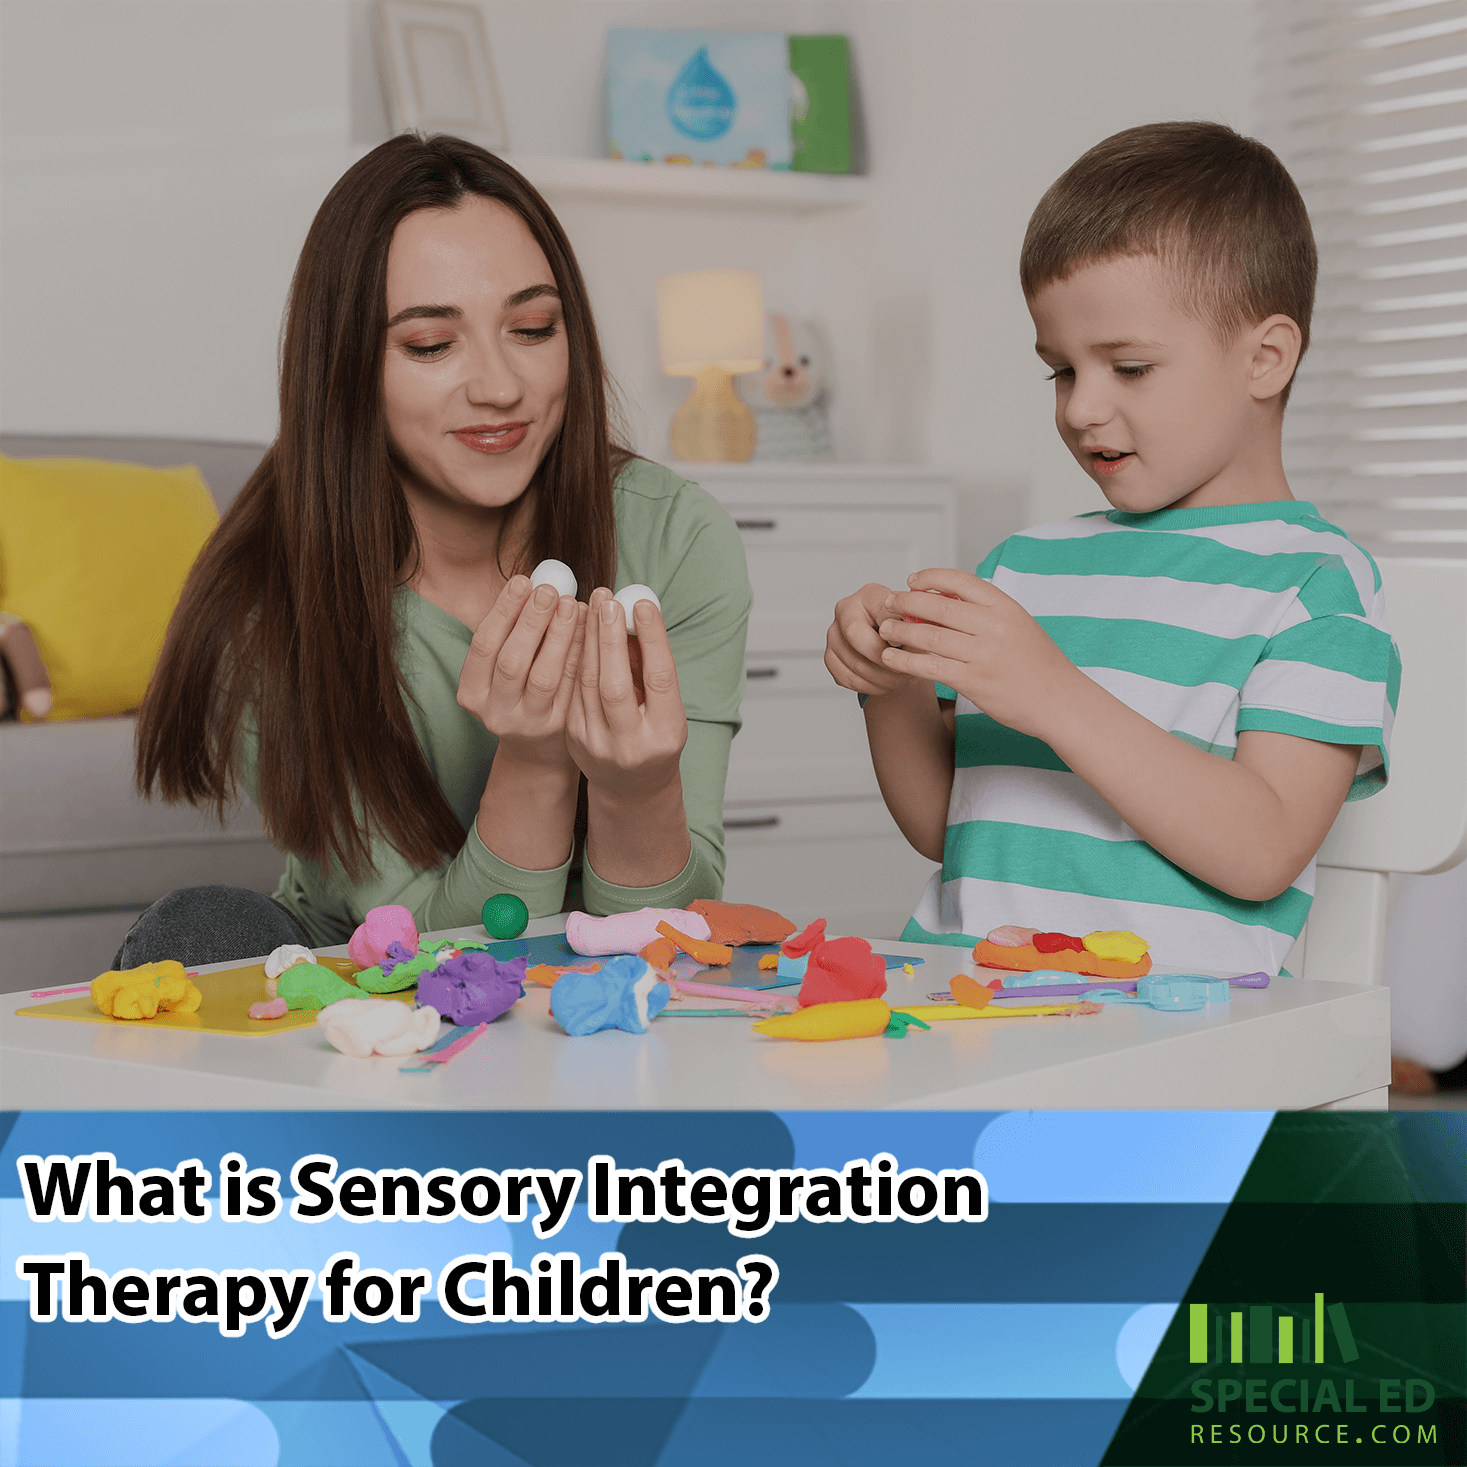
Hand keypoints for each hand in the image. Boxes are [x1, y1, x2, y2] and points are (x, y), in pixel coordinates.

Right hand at [456, 575, 585, 768]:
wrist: (535, 747)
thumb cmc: (518, 689)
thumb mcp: (501, 666)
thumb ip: (512, 630)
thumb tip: (534, 582)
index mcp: (472, 692)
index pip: (484, 645)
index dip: (504, 611)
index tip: (523, 580)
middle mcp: (495, 712)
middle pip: (512, 662)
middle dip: (532, 621)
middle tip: (551, 590)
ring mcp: (527, 723)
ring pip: (544, 676)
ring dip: (560, 636)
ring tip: (573, 604)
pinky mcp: (558, 728)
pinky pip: (571, 686)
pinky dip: (579, 654)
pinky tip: (589, 629)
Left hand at [568, 588, 687, 797]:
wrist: (631, 785)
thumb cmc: (655, 733)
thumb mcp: (666, 705)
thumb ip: (650, 666)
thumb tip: (633, 613)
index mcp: (665, 734)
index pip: (659, 679)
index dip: (651, 638)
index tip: (642, 603)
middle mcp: (631, 745)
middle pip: (615, 684)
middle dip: (609, 637)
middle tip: (608, 598)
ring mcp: (597, 745)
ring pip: (586, 684)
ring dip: (587, 640)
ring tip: (591, 606)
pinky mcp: (573, 738)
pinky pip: (572, 690)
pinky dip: (574, 656)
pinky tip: (576, 630)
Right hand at [825, 583, 912, 695]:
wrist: (894, 646)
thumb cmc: (905, 630)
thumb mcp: (916, 622)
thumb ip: (914, 625)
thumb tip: (916, 635)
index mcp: (869, 594)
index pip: (879, 612)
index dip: (895, 632)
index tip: (908, 646)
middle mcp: (846, 609)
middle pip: (856, 634)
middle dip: (883, 657)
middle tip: (903, 668)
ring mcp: (834, 633)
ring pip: (854, 662)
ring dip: (881, 677)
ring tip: (900, 680)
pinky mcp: (830, 657)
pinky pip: (847, 678)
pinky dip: (870, 686)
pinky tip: (885, 684)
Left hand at [875, 569, 1080, 736]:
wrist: (1059, 701)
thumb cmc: (1036, 664)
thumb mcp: (1017, 625)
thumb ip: (986, 611)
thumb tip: (944, 598)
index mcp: (1006, 607)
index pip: (961, 581)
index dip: (931, 577)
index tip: (912, 580)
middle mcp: (994, 626)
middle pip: (938, 606)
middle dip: (906, 602)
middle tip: (888, 603)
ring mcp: (983, 654)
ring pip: (929, 635)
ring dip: (900, 630)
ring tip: (885, 630)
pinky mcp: (973, 681)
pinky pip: (929, 666)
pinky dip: (904, 660)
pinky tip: (890, 659)